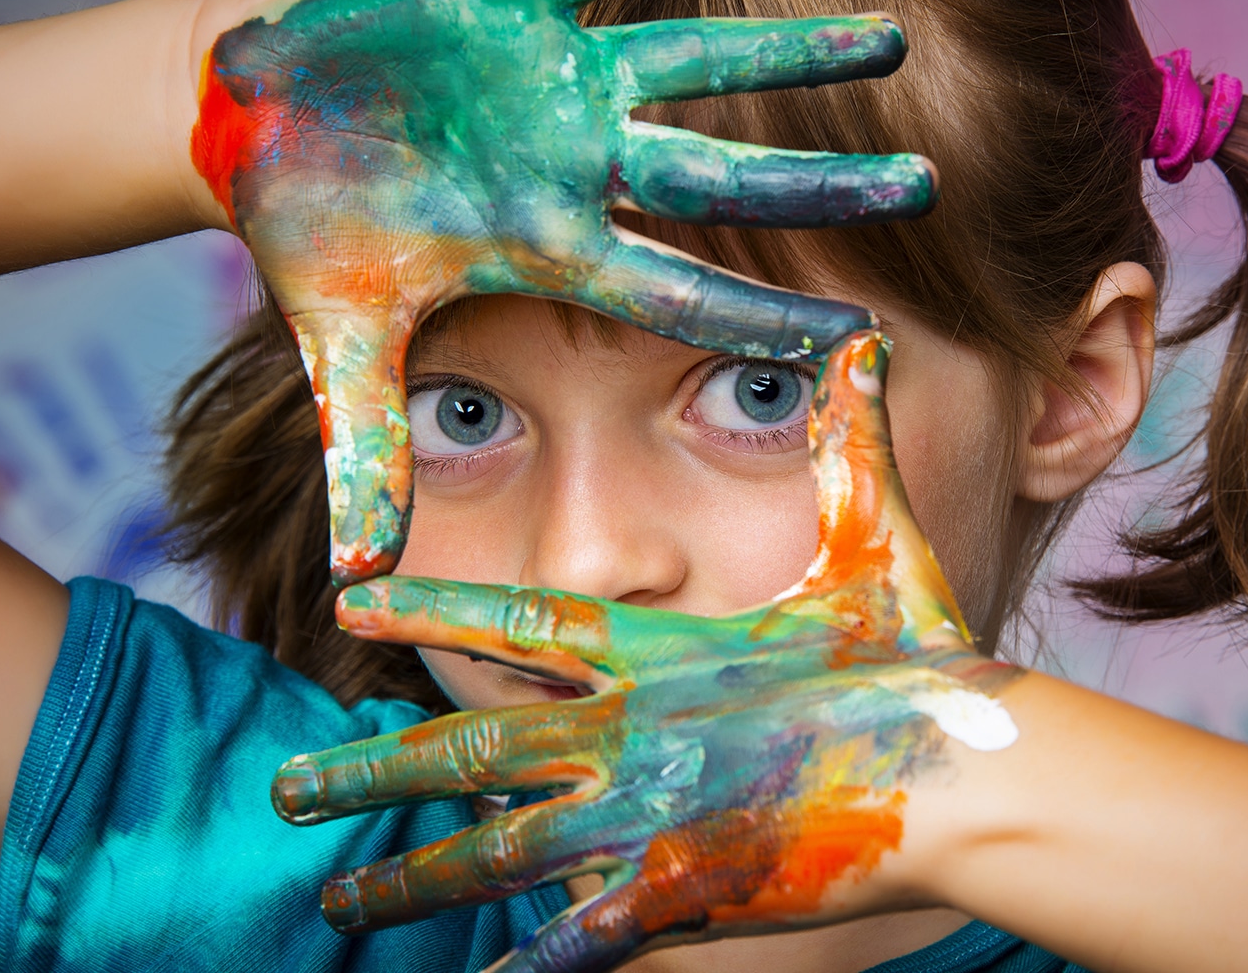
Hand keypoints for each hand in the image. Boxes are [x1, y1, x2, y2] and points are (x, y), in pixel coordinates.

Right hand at [189, 0, 937, 583]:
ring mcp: (555, 81)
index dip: (767, 316)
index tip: (863, 339)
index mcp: (547, 245)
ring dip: (790, 50)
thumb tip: (358, 577)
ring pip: (696, 62)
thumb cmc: (304, 223)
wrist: (251, 116)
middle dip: (825, 184)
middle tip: (929, 184)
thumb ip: (364, 441)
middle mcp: (574, 163)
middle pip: (726, 180)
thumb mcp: (337, 334)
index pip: (679, 290)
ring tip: (892, 35)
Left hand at [270, 330, 1022, 972]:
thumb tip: (863, 337)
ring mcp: (649, 820)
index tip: (348, 607)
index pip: (517, 623)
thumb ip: (850, 442)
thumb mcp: (875, 536)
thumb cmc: (919, 652)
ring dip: (415, 880)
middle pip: (472, 754)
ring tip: (337, 902)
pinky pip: (584, 940)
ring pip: (500, 857)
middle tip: (282, 791)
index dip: (426, 610)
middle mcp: (632, 733)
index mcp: (661, 650)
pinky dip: (527, 968)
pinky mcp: (687, 896)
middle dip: (369, 771)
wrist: (966, 769)